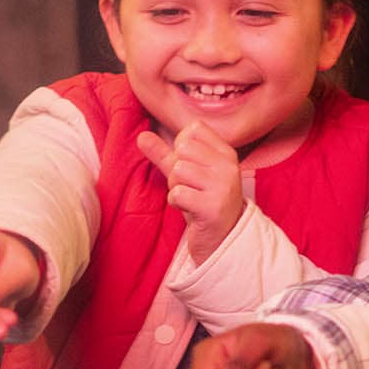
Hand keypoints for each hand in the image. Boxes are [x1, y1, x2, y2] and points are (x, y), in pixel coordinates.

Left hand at [138, 122, 243, 265]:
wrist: (222, 238)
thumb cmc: (203, 202)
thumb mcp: (185, 175)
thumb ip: (164, 154)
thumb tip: (141, 136)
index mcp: (226, 153)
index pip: (193, 130)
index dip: (182, 148)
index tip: (194, 169)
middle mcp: (228, 166)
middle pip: (183, 150)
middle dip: (177, 171)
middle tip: (191, 188)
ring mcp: (223, 186)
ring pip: (178, 171)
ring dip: (176, 188)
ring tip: (191, 199)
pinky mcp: (213, 207)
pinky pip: (177, 193)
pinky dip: (176, 203)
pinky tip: (190, 209)